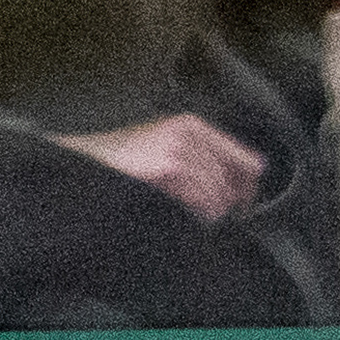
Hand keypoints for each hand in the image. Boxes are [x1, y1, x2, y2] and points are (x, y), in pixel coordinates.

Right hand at [50, 111, 265, 224]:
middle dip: (227, 204)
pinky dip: (197, 214)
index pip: (247, 160)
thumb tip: (252, 176)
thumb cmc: (126, 159)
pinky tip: (180, 211)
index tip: (245, 203)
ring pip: (220, 196)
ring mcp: (180, 150)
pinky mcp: (170, 169)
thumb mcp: (168, 146)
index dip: (250, 187)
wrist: (87, 162)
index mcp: (193, 125)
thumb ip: (207, 157)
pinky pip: (203, 201)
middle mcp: (190, 134)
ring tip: (187, 211)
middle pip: (235, 183)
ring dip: (208, 212)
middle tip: (209, 213)